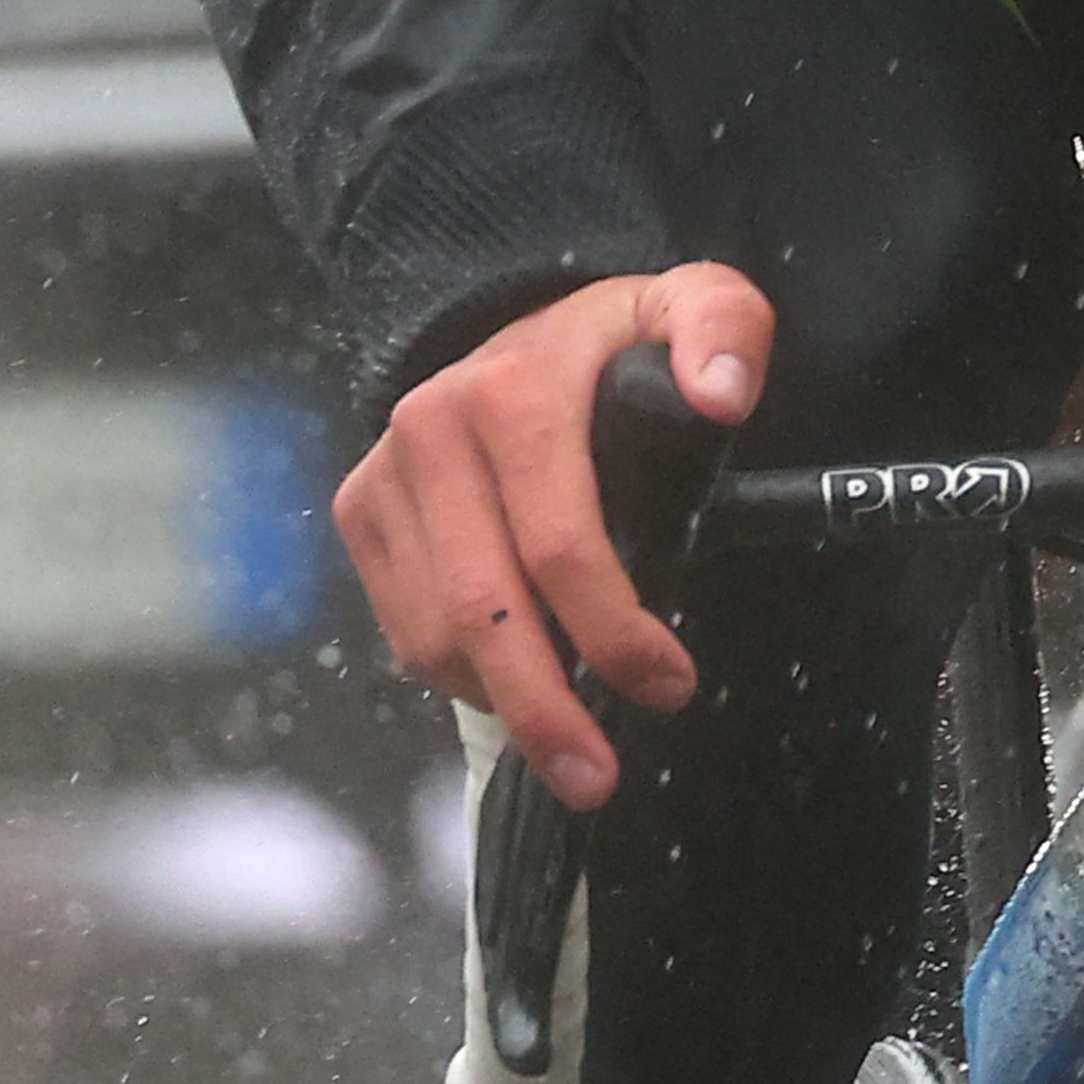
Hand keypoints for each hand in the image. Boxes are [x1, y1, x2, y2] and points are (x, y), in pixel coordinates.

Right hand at [331, 261, 769, 809]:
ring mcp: (383, 476)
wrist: (507, 319)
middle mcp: (430, 431)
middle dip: (542, 709)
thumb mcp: (686, 305)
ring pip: (434, 635)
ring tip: (571, 738)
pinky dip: (463, 676)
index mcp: (512, 392)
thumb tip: (724, 395)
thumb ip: (724, 331)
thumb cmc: (611, 343)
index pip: (559, 544)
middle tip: (597, 778)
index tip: (672, 684)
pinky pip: (404, 629)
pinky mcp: (359, 512)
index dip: (615, 630)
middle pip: (481, 609)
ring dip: (504, 701)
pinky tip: (519, 680)